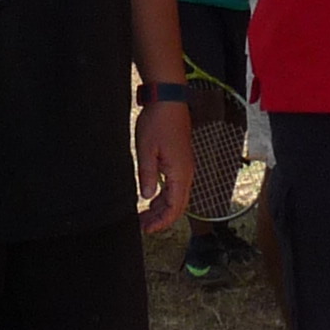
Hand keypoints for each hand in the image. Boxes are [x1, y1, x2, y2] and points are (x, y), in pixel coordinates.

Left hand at [133, 99, 193, 234]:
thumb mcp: (145, 150)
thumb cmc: (157, 122)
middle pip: (177, 206)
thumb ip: (146, 175)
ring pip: (176, 196)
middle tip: (142, 225)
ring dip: (162, 208)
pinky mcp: (180, 160)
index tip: (147, 229)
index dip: (161, 222)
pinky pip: (175, 185)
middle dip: (161, 219)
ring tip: (144, 214)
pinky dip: (164, 196)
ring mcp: (185, 167)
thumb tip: (146, 197)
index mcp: (180, 173)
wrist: (168, 100)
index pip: (174, 208)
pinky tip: (151, 197)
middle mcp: (186, 173)